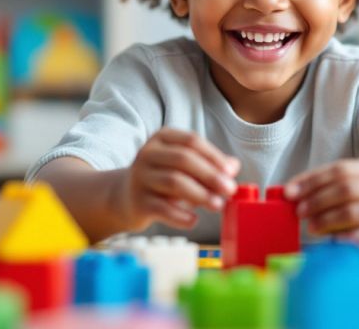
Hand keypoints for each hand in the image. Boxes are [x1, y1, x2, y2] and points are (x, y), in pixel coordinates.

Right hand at [119, 128, 239, 230]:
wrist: (125, 197)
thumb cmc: (163, 179)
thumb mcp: (185, 166)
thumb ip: (209, 164)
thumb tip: (233, 166)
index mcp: (162, 138)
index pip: (191, 141)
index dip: (214, 156)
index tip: (231, 172)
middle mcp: (148, 154)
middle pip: (183, 159)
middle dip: (210, 175)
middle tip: (229, 190)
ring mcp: (140, 177)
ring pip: (173, 181)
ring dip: (200, 194)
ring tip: (217, 205)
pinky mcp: (137, 202)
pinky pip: (162, 208)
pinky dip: (181, 216)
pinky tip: (194, 220)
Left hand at [284, 159, 358, 246]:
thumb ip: (330, 187)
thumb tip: (293, 195)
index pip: (337, 170)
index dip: (310, 180)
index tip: (289, 192)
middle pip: (344, 189)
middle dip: (317, 200)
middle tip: (299, 212)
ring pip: (353, 211)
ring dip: (327, 219)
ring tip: (311, 228)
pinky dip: (346, 238)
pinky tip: (333, 241)